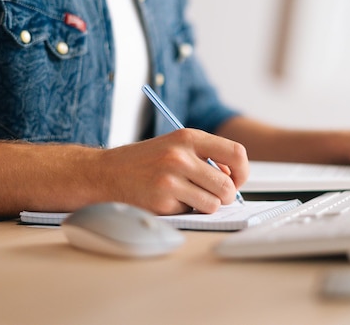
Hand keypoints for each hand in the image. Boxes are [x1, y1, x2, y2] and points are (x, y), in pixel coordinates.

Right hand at [94, 129, 248, 214]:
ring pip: (213, 203)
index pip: (236, 153)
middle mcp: (180, 156)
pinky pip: (191, 212)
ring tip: (189, 197)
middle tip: (214, 195)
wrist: (106, 172)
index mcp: (188, 137)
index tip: (236, 180)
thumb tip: (234, 180)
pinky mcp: (162, 201)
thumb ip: (205, 156)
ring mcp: (170, 179)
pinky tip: (168, 200)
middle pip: (227, 185)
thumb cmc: (145, 161)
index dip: (242, 172)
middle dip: (226, 196)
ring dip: (206, 205)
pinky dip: (185, 210)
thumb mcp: (176, 146)